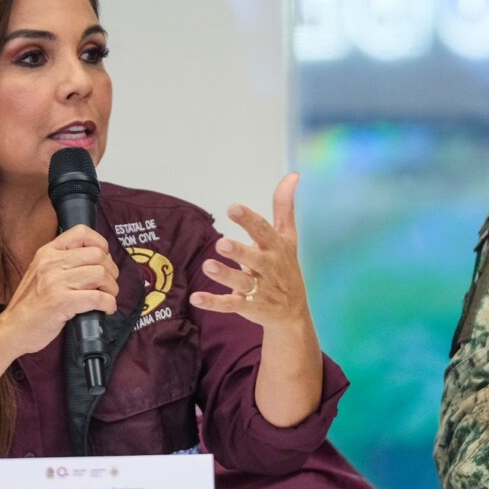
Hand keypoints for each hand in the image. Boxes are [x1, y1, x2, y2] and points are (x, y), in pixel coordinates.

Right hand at [0, 225, 118, 355]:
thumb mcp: (40, 272)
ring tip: (107, 297)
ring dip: (112, 288)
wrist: (12, 328)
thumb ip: (62, 262)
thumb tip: (98, 260)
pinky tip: (105, 309)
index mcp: (47, 252)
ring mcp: (55, 282)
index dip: (101, 244)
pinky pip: (97, 298)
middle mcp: (51, 263)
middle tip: (108, 285)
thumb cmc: (30, 304)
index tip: (104, 259)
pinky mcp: (61, 302)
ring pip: (100, 274)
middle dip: (111, 271)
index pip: (81, 232)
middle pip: (97, 255)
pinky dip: (108, 304)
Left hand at [190, 172, 309, 329]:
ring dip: (225, 276)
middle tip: (221, 243)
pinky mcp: (247, 306)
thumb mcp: (288, 238)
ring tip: (208, 266)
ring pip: (241, 283)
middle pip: (254, 259)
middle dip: (239, 252)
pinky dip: (213, 302)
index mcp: (276, 249)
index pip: (264, 232)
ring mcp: (258, 289)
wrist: (293, 313)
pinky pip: (229, 304)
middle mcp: (268, 268)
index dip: (249, 220)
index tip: (233, 208)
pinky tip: (196, 298)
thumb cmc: (286, 268)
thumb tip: (292, 175)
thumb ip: (284, 207)